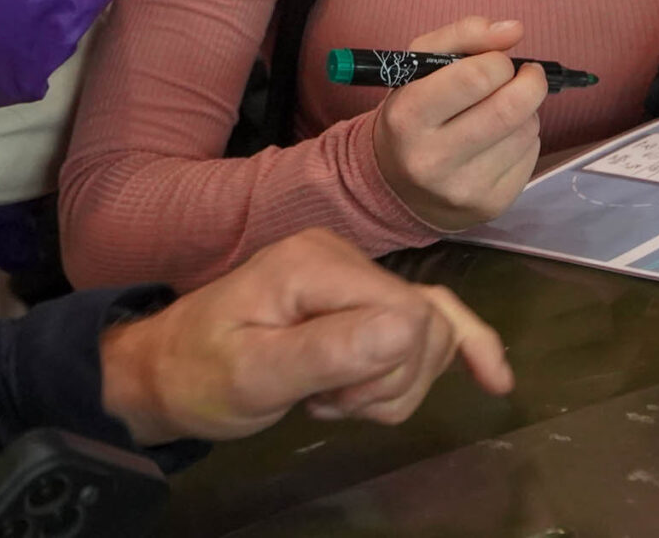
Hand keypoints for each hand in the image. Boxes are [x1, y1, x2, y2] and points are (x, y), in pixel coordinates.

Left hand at [98, 228, 513, 444]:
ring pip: (429, 338)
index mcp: (317, 263)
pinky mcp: (360, 301)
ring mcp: (353, 278)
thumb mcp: (254, 373)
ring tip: (327, 396)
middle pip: (427, 328)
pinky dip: (451, 352)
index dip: (387, 372)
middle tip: (325, 401)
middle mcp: (343, 257)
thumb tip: (412, 329)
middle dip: (390, 384)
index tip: (331, 397)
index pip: (409, 317)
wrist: (168, 372)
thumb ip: (330, 349)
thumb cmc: (200, 374)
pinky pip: (428, 324)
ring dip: (389, 387)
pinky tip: (491, 378)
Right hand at [367, 16, 547, 230]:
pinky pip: (532, 155)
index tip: (498, 60)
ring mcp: (465, 188)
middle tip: (527, 75)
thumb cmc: (413, 113)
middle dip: (529, 82)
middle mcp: (433, 159)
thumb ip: (463, 35)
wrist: (398, 188)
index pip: (475, 77)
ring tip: (501, 112)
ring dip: (525, 112)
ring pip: (526, 130)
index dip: (498, 60)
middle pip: (509, 108)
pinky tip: (501, 140)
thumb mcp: (418, 66)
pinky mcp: (492, 205)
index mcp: (408, 116)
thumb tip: (515, 29)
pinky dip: (525, 138)